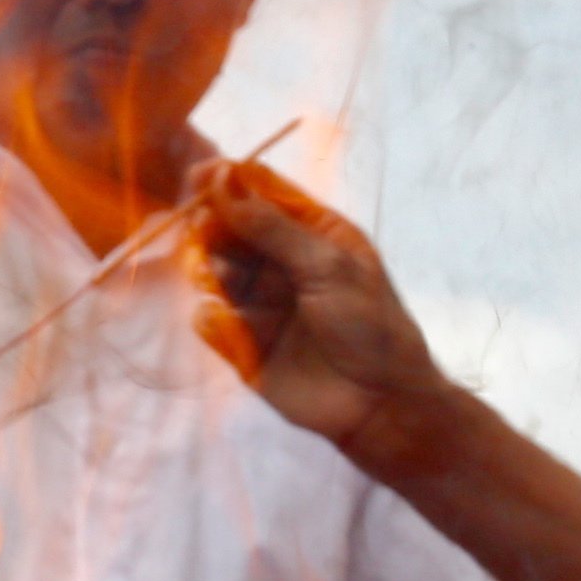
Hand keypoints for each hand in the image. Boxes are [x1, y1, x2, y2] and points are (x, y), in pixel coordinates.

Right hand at [190, 160, 452, 453]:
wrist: (380, 404)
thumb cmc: (369, 326)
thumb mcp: (327, 266)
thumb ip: (272, 226)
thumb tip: (223, 180)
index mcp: (313, 233)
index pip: (264, 194)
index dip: (231, 182)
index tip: (200, 176)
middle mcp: (284, 262)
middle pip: (232, 229)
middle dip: (213, 225)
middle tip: (200, 228)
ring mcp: (262, 302)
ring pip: (217, 272)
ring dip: (210, 268)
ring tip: (217, 277)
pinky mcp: (245, 344)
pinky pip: (212, 321)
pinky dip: (210, 316)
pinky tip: (219, 317)